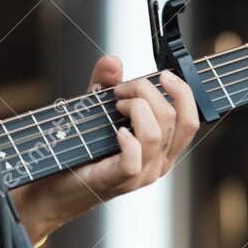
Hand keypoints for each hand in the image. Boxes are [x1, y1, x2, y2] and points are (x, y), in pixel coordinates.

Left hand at [15, 56, 200, 239]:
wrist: (57, 186)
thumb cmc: (82, 150)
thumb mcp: (95, 110)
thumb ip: (104, 84)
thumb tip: (112, 61)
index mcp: (163, 148)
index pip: (190, 120)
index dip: (183, 93)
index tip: (162, 75)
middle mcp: (158, 163)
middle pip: (174, 119)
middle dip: (146, 91)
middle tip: (120, 90)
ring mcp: (142, 175)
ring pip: (156, 135)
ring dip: (135, 109)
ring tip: (114, 105)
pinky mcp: (120, 181)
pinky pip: (134, 159)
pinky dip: (127, 139)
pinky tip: (115, 130)